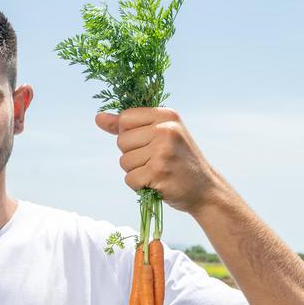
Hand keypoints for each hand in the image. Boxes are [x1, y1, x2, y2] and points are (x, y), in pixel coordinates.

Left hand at [95, 107, 219, 214]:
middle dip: (132, 155)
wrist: (205, 189)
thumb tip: (98, 118)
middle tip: (156, 160)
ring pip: (123, 161)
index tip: (149, 143)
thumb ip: (128, 126)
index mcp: (167, 115)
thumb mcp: (160, 135)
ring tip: (157, 171)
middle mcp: (166, 129)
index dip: (130, 135)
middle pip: (121, 141)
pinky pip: (129, 179)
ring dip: (135, 171)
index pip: (125, 119)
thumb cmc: (178, 160)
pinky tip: (156, 183)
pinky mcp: (158, 172)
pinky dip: (139, 185)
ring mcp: (163, 151)